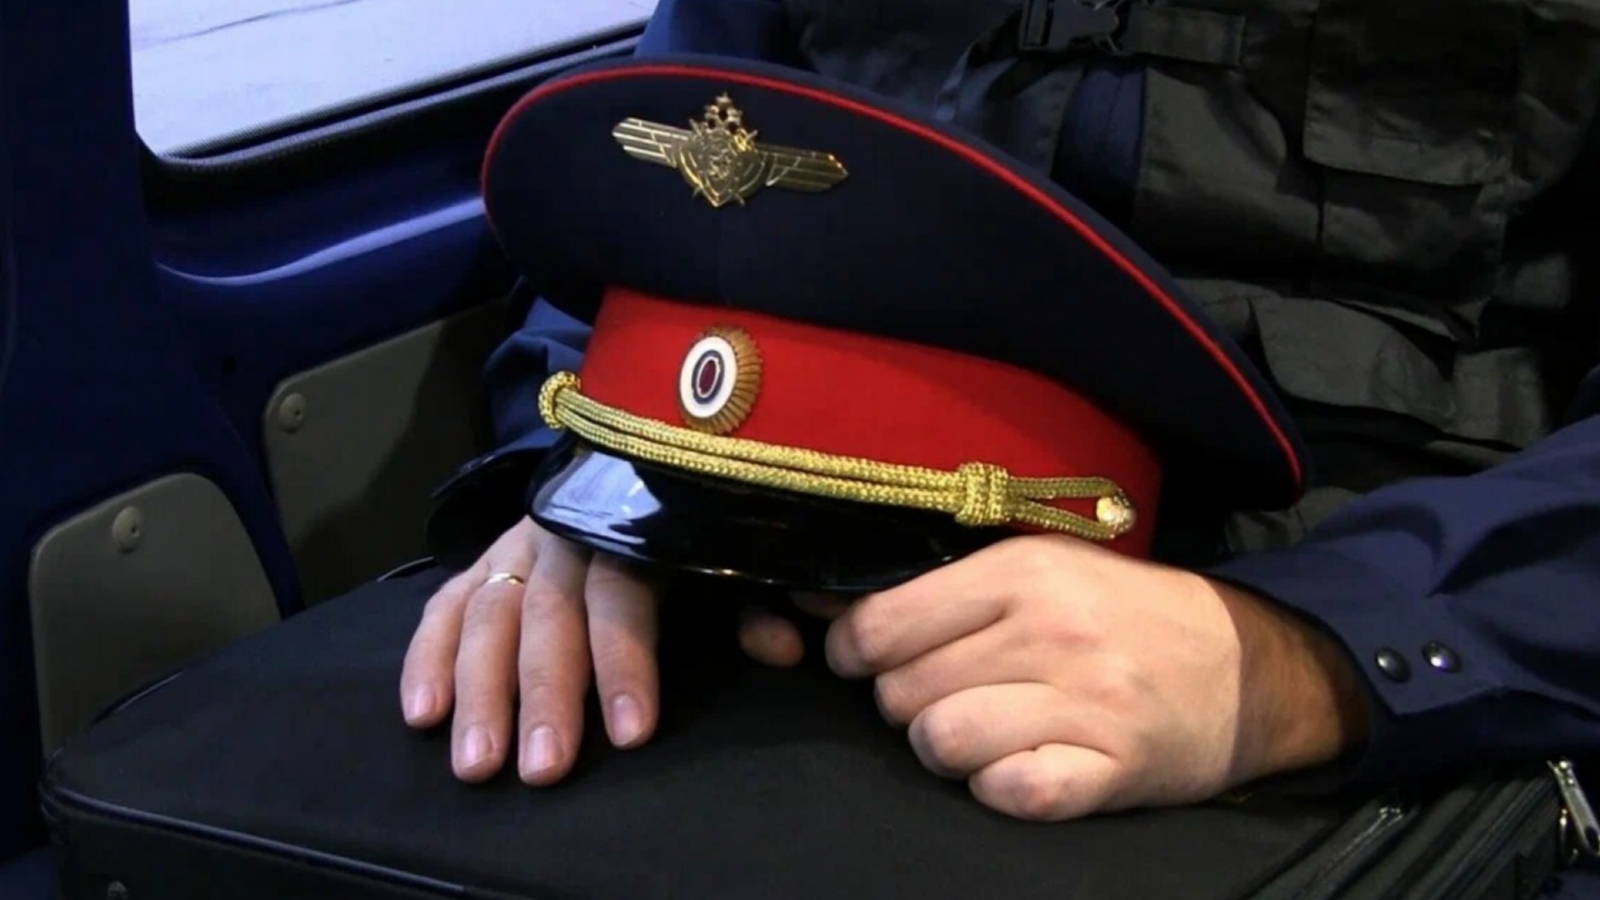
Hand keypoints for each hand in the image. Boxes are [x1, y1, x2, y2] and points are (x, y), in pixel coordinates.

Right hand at [399, 517, 806, 784]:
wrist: (640, 458)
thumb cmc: (693, 530)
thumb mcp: (733, 555)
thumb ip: (753, 601)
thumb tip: (784, 648)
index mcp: (634, 525)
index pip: (623, 593)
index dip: (625, 662)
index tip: (630, 734)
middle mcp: (566, 533)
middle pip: (547, 613)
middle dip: (544, 694)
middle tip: (544, 770)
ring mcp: (517, 545)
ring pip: (488, 613)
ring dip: (478, 692)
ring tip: (477, 766)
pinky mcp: (482, 559)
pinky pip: (445, 605)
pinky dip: (428, 656)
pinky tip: (423, 714)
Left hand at [823, 534, 1369, 820]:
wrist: (1246, 665)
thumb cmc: (1121, 615)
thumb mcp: (1041, 570)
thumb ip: (944, 588)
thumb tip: (827, 606)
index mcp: (1023, 571)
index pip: (883, 623)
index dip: (854, 650)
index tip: (865, 660)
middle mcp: (1052, 631)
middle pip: (902, 691)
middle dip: (904, 702)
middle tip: (943, 694)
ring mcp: (1086, 702)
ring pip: (943, 742)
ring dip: (946, 748)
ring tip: (980, 732)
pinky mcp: (1113, 767)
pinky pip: (1012, 793)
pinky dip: (1001, 788)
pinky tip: (1022, 765)